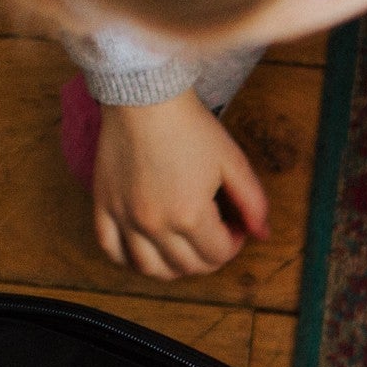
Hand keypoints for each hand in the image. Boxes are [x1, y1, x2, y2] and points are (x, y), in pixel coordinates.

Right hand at [89, 92, 269, 280]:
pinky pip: (110, 248)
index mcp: (189, 215)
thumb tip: (263, 234)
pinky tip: (145, 250)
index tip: (235, 225)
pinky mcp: (103, 205)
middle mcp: (154, 224)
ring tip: (184, 249)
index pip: (218, 255)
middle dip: (209, 256)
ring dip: (173, 267)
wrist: (145, 97)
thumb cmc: (190, 126)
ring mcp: (125, 217)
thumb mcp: (233, 162)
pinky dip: (128, 258)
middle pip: (187, 266)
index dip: (234, 243)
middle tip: (215, 234)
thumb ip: (253, 203)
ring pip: (149, 268)